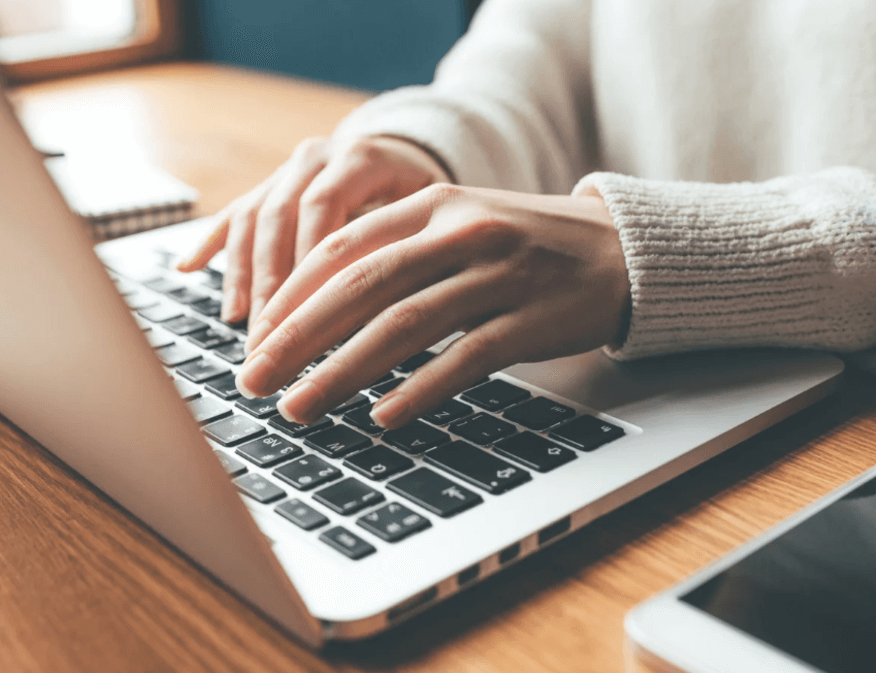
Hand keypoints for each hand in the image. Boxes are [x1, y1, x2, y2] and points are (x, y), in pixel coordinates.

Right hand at [176, 135, 450, 322]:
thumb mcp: (431, 214)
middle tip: (267, 337)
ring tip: (239, 322)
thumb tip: (395, 310)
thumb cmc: (428, 200)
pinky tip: (186, 269)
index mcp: (361, 158)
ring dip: (242, 274)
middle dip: (270, 282)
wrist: (409, 153)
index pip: (324, 208)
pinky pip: (234, 212)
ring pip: (253, 217)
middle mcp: (318, 156)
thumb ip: (410, 245)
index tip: (303, 315)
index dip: (308, 262)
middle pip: (281, 216)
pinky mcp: (269, 185)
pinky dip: (210, 243)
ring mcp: (288, 169)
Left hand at [234, 184, 629, 428]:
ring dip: (342, 372)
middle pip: (361, 285)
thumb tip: (313, 309)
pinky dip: (419, 389)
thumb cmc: (524, 246)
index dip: (290, 295)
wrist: (621, 251)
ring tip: (299, 407)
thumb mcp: (458, 227)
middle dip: (297, 338)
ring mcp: (499, 274)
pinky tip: (382, 417)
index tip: (254, 338)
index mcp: (432, 204)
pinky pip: (465, 358)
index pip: (342, 248)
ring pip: (404, 324)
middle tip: (254, 379)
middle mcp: (461, 231)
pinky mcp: (532, 319)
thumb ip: (395, 252)